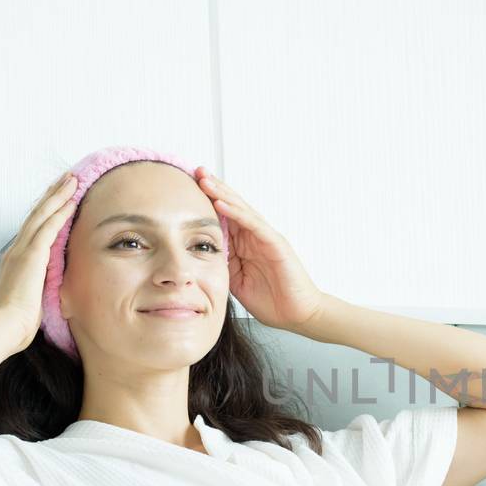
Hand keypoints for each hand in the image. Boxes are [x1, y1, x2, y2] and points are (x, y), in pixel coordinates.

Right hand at [0, 170, 77, 351]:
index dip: (45, 213)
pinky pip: (48, 228)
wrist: (5, 329)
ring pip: (42, 215)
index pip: (33, 230)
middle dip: (51, 195)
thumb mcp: (31, 299)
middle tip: (65, 179)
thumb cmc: (16, 323)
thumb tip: (51, 288)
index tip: (56, 200)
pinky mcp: (31, 256)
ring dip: (57, 196)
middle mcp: (16, 251)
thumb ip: (40, 287)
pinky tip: (71, 201)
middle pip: (36, 215)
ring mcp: (22, 252)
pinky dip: (60, 213)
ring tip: (70, 180)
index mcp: (16, 261)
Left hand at [194, 167, 326, 331]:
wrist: (298, 314)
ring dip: (222, 194)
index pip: (224, 217)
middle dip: (214, 188)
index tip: (187, 188)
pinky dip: (237, 213)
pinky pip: (253, 225)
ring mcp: (266, 238)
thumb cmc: (272, 300)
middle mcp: (255, 236)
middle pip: (232, 206)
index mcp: (245, 245)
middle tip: (195, 171)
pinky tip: (221, 204)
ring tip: (205, 180)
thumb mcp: (236, 281)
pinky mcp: (275, 244)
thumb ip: (222, 264)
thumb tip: (198, 256)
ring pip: (241, 210)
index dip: (207, 202)